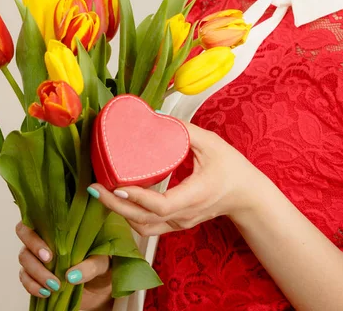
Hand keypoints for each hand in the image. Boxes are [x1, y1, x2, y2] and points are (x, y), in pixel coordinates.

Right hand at [16, 222, 111, 308]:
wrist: (100, 284)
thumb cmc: (101, 262)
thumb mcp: (102, 261)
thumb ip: (90, 265)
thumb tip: (71, 275)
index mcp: (61, 223)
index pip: (40, 214)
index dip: (39, 227)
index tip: (49, 251)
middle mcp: (46, 234)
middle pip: (24, 232)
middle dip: (33, 247)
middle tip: (50, 261)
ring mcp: (37, 254)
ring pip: (24, 257)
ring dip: (36, 272)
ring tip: (55, 285)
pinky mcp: (34, 273)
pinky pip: (24, 277)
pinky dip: (32, 286)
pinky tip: (45, 292)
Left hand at [87, 121, 262, 236]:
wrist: (247, 196)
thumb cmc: (232, 169)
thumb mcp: (213, 143)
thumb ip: (185, 130)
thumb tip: (156, 115)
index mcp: (195, 196)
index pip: (162, 205)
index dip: (137, 197)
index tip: (116, 184)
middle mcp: (184, 215)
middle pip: (144, 220)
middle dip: (115, 206)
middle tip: (94, 187)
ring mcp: (180, 223)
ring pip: (144, 227)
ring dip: (120, 212)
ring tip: (101, 193)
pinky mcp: (177, 223)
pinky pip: (149, 226)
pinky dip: (131, 214)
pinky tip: (119, 198)